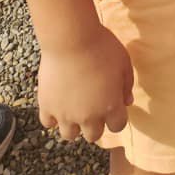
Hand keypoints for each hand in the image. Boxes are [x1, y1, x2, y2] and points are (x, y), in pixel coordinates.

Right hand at [37, 27, 133, 143]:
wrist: (71, 38)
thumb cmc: (102, 47)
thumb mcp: (124, 62)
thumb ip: (127, 85)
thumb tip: (127, 101)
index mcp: (110, 107)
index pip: (117, 126)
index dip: (116, 117)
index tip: (113, 106)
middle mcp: (88, 117)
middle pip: (94, 135)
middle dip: (95, 124)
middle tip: (93, 107)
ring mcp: (66, 114)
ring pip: (70, 135)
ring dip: (73, 125)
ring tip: (74, 108)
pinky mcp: (47, 106)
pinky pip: (48, 122)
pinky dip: (53, 117)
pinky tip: (57, 103)